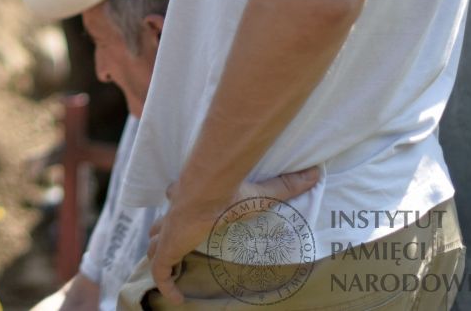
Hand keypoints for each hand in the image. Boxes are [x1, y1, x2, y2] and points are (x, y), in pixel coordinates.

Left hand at [147, 166, 320, 303]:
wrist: (207, 193)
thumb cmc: (231, 194)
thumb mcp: (263, 194)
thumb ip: (287, 185)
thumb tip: (316, 172)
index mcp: (191, 201)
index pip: (178, 206)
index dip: (178, 215)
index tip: (185, 222)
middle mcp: (175, 216)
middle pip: (160, 227)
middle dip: (163, 236)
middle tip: (174, 249)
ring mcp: (167, 233)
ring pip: (154, 246)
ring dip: (160, 257)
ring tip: (172, 270)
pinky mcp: (166, 249)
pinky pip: (160, 272)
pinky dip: (166, 285)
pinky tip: (178, 299)